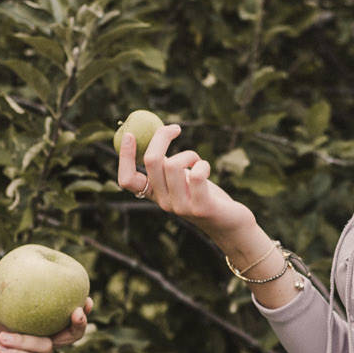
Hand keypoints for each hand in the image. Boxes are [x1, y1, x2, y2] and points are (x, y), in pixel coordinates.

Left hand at [0, 264, 91, 352]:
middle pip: (71, 334)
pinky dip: (17, 352)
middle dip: (79, 324)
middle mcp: (40, 342)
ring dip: (25, 340)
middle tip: (76, 312)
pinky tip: (0, 348)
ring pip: (46, 345)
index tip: (84, 295)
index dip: (78, 306)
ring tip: (3, 337)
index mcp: (34, 325)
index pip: (61, 314)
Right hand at [116, 123, 253, 238]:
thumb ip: (167, 166)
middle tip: (175, 129)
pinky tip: (206, 169)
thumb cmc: (204, 194)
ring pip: (173, 164)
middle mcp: (163, 202)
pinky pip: (197, 175)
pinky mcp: (201, 208)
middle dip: (162, 137)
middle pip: (152, 161)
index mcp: (154, 194)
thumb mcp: (181, 180)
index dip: (124, 157)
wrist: (229, 223)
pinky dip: (203, 164)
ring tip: (197, 161)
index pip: (127, 180)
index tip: (129, 135)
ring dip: (189, 154)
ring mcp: (181, 207)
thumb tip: (157, 134)